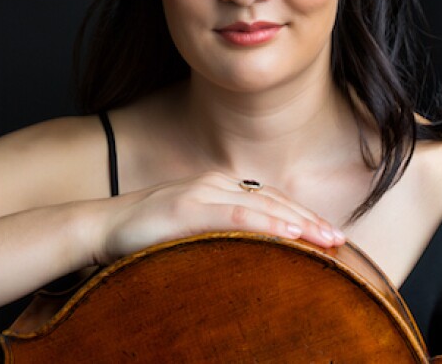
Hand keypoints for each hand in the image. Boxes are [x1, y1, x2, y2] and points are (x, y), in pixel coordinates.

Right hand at [93, 171, 345, 264]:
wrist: (99, 228)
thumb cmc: (142, 236)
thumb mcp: (188, 232)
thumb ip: (217, 235)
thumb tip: (246, 257)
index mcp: (217, 188)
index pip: (270, 200)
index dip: (301, 217)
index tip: (327, 236)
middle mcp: (215, 183)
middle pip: (274, 200)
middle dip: (310, 221)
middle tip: (341, 240)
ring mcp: (203, 192)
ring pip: (264, 206)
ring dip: (300, 224)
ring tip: (329, 241)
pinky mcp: (189, 207)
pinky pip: (238, 215)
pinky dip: (269, 225)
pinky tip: (292, 236)